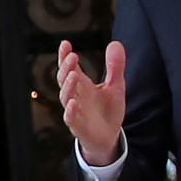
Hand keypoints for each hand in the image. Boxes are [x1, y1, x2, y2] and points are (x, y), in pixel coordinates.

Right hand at [57, 39, 126, 165]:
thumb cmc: (108, 111)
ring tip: (74, 74)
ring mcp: (75, 111)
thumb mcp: (116, 86)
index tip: (65, 43)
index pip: (69, 68)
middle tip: (72, 56)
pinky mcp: (79, 127)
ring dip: (68, 86)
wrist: (109, 137)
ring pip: (65, 97)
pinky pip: (70, 118)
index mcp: (82, 85)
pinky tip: (73, 103)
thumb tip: (115, 43)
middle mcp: (75, 96)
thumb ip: (115, 66)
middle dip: (66, 68)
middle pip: (64, 80)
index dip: (64, 56)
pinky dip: (70, 111)